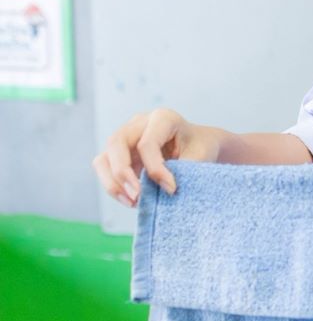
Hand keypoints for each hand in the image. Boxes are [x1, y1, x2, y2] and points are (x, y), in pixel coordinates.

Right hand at [92, 108, 223, 205]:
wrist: (200, 145)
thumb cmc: (201, 147)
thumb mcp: (200, 156)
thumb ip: (182, 170)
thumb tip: (163, 190)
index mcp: (163, 118)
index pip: (147, 143)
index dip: (156, 169)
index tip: (171, 189)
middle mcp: (139, 124)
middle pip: (116, 143)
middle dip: (122, 173)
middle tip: (137, 196)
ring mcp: (126, 138)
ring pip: (104, 158)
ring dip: (113, 183)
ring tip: (133, 202)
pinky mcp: (119, 154)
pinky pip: (105, 170)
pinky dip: (114, 186)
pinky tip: (131, 200)